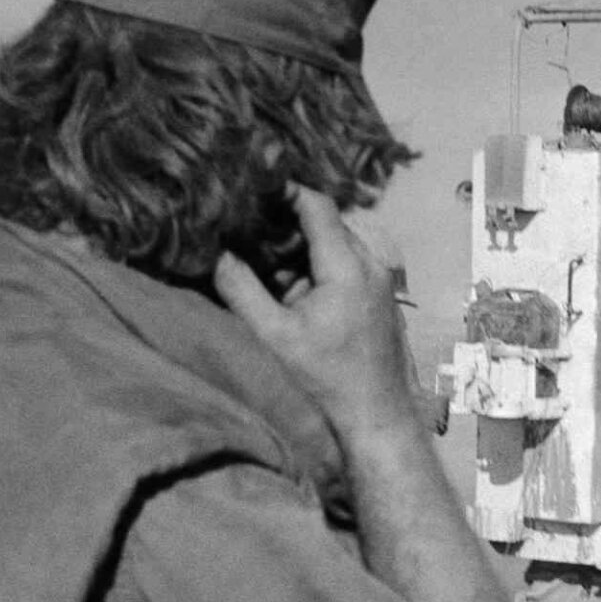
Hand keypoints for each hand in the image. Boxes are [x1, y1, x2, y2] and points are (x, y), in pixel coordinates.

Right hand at [213, 187, 419, 439]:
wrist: (378, 410)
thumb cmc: (328, 375)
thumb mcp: (275, 334)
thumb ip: (242, 291)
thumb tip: (218, 256)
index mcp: (346, 265)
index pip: (317, 205)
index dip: (286, 192)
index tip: (256, 191)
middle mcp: (370, 262)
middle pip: (327, 222)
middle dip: (290, 224)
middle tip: (253, 231)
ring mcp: (380, 277)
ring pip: (338, 243)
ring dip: (305, 248)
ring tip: (271, 265)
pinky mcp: (382, 292)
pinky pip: (350, 262)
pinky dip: (323, 265)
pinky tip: (298, 290)